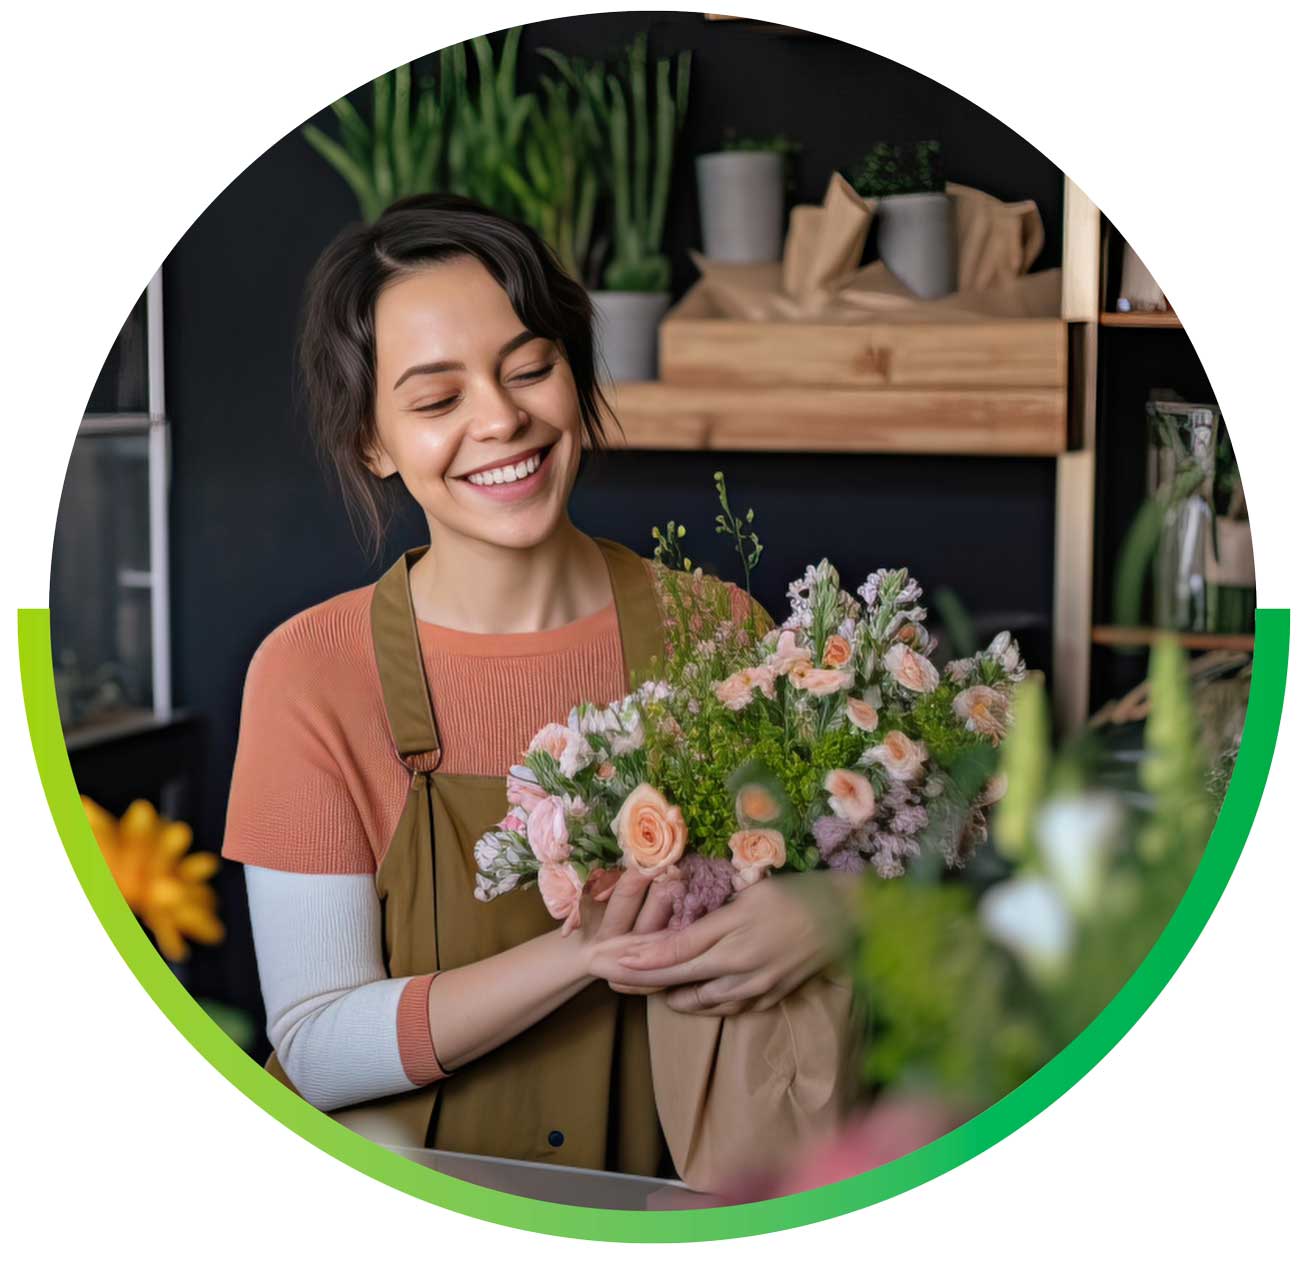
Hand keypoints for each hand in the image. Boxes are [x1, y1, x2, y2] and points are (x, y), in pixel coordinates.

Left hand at [588, 870, 858, 1014]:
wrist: (847, 917)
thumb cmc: (795, 896)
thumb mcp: (746, 900)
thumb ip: (706, 922)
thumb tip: (670, 934)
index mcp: (730, 943)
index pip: (670, 956)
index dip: (636, 961)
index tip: (606, 961)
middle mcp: (739, 972)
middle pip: (678, 982)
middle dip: (641, 982)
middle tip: (611, 979)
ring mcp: (757, 989)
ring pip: (702, 1002)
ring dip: (670, 996)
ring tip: (644, 988)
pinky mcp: (773, 996)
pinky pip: (729, 1007)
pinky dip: (704, 1003)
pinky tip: (693, 996)